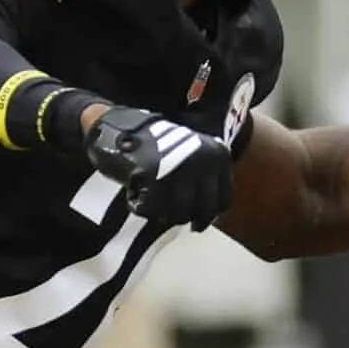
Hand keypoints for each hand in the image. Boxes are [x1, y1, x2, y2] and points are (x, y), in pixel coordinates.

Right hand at [85, 105, 231, 229]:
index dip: (207, 215)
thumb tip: (207, 217)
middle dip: (185, 217)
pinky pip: (152, 209)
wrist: (125, 127)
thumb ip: (205, 181)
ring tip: (152, 202)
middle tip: (170, 215)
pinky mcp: (154, 173)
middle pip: (201, 211)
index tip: (196, 219)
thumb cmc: (161, 146)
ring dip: (163, 214)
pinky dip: (141, 207)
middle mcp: (204, 161)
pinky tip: (136, 196)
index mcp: (218, 156)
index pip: (222, 201)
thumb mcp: (195, 155)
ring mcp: (180, 167)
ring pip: (179, 214)